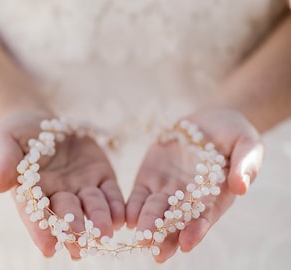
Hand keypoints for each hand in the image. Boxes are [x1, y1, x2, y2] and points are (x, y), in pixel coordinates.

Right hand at [0, 110, 124, 258]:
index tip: (49, 247)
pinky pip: (111, 192)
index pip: (35, 214)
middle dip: (73, 230)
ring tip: (105, 233)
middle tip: (80, 248)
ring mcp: (82, 185)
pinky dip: (116, 204)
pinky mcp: (100, 175)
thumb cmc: (17, 135)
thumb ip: (4, 162)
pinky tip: (122, 217)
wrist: (41, 122)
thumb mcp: (5, 142)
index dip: (41, 230)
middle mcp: (59, 193)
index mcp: (32, 191)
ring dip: (99, 220)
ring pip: (92, 205)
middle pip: (67, 214)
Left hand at [126, 109, 263, 262]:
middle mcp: (188, 198)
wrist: (208, 121)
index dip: (197, 230)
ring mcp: (166, 188)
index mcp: (214, 196)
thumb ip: (246, 163)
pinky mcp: (149, 177)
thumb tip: (241, 186)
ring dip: (147, 225)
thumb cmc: (233, 134)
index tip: (187, 243)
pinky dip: (132, 206)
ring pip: (154, 211)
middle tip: (157, 253)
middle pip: (176, 221)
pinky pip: (139, 194)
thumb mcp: (247, 143)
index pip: (205, 217)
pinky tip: (126, 217)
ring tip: (140, 237)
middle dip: (167, 237)